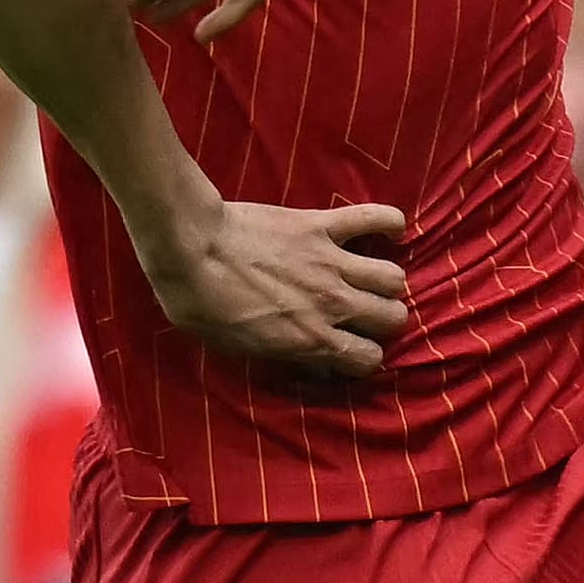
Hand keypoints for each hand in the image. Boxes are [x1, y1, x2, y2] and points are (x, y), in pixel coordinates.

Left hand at [139, 193, 407, 377]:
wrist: (190, 249)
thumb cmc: (204, 304)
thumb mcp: (242, 349)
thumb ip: (288, 356)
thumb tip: (318, 364)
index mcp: (312, 340)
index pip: (369, 359)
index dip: (362, 357)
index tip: (348, 349)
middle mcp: (332, 304)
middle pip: (393, 317)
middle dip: (382, 321)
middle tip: (362, 314)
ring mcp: (331, 262)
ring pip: (392, 277)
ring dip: (385, 282)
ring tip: (370, 279)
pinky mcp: (321, 225)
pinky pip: (375, 218)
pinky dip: (388, 223)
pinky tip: (388, 231)